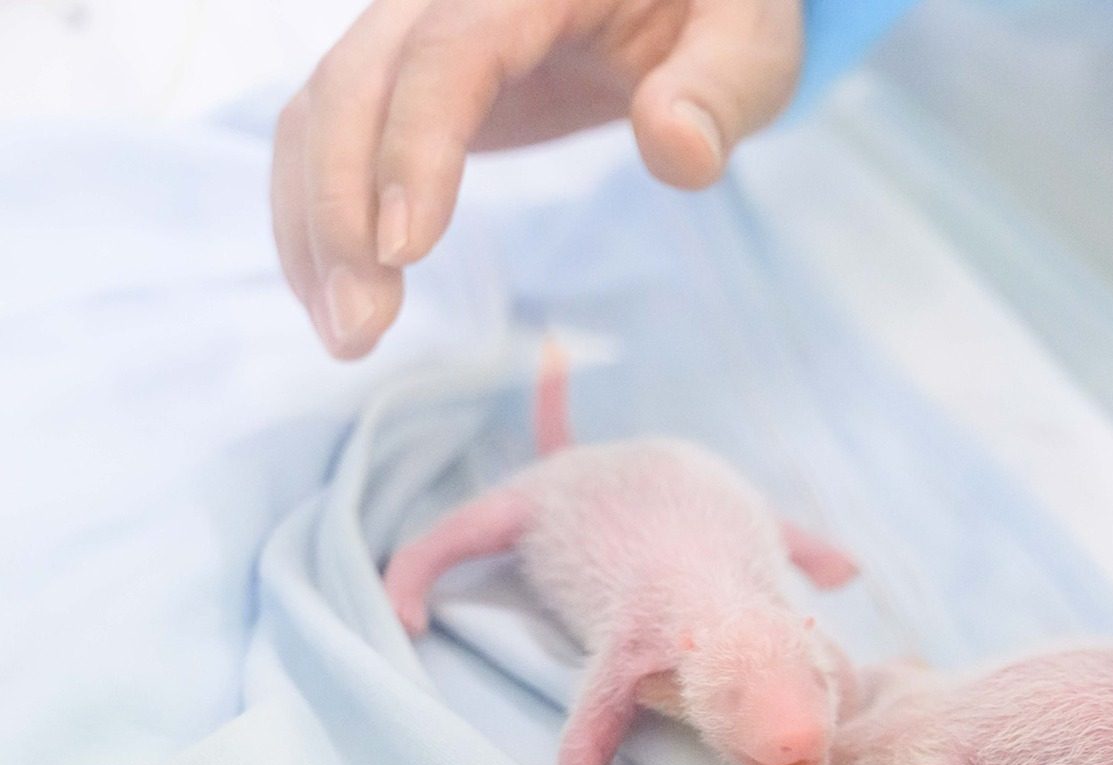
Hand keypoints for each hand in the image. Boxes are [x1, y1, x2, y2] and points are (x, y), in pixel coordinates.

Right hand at [273, 0, 802, 358]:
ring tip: (346, 334)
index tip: (404, 249)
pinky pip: (334, 131)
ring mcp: (416, 28)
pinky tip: (337, 293)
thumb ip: (718, 90)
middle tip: (361, 329)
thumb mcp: (749, 42)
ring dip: (314, 223)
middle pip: (355, 81)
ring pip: (323, 109)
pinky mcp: (407, 76)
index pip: (449, 54)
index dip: (414, 147)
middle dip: (338, 208)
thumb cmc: (720, 10)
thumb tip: (677, 146)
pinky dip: (319, 212)